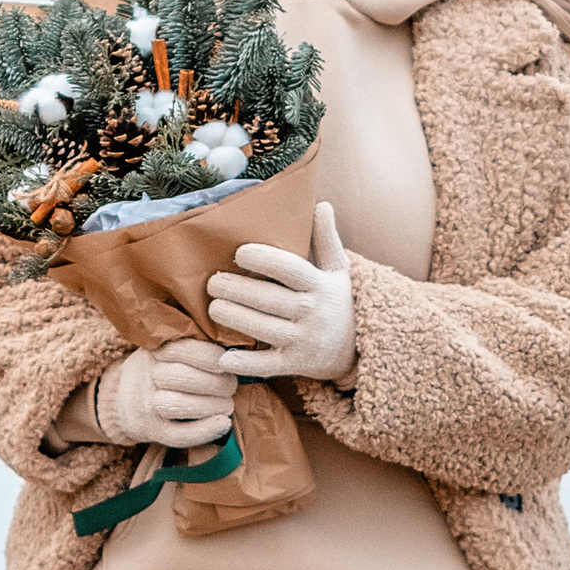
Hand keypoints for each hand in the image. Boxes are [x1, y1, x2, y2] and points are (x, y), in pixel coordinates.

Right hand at [100, 340, 239, 449]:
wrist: (120, 400)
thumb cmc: (159, 370)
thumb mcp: (166, 350)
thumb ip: (193, 347)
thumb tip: (235, 351)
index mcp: (154, 350)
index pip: (184, 350)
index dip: (211, 357)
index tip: (228, 362)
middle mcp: (146, 375)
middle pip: (183, 378)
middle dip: (216, 383)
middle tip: (232, 386)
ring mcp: (145, 404)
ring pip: (180, 405)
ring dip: (212, 406)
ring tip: (228, 404)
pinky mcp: (150, 430)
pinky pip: (177, 435)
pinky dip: (204, 431)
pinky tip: (224, 424)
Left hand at [207, 205, 356, 385]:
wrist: (357, 350)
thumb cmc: (338, 302)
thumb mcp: (339, 270)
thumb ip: (327, 239)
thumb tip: (322, 204)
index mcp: (321, 285)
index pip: (290, 269)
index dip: (264, 259)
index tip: (239, 253)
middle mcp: (313, 312)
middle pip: (269, 299)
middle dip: (236, 289)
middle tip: (212, 282)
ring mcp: (304, 340)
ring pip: (263, 329)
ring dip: (234, 318)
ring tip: (213, 307)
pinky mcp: (296, 364)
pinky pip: (267, 365)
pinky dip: (245, 364)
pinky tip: (223, 357)